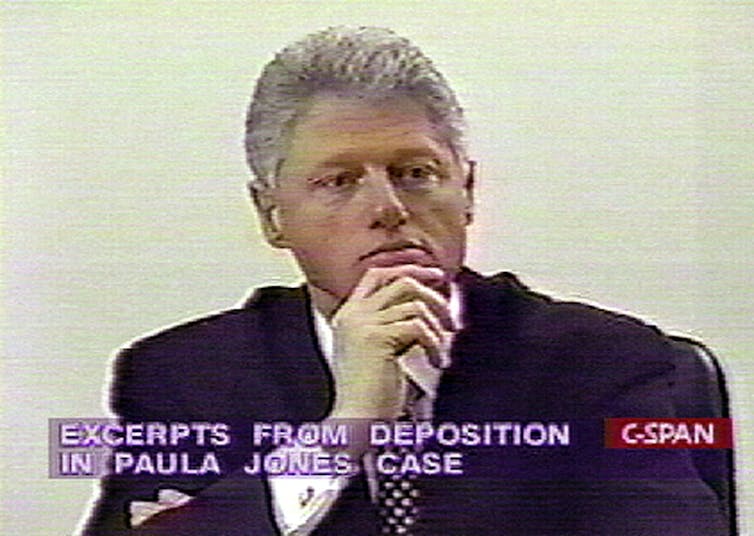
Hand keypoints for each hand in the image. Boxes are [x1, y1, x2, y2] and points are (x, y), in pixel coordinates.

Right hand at [327, 265, 456, 420]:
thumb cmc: (370, 395)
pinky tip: (435, 362)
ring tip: (441, 351)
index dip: (407, 268)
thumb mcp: (379, 350)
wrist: (355, 422)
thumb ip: (393, 325)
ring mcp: (362, 324)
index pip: (377, 274)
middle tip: (451, 314)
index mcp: (348, 315)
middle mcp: (352, 314)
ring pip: (414, 305)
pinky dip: (434, 344)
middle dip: (432, 294)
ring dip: (437, 328)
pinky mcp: (376, 338)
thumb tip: (426, 306)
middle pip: (400, 281)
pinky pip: (418, 327)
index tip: (435, 275)